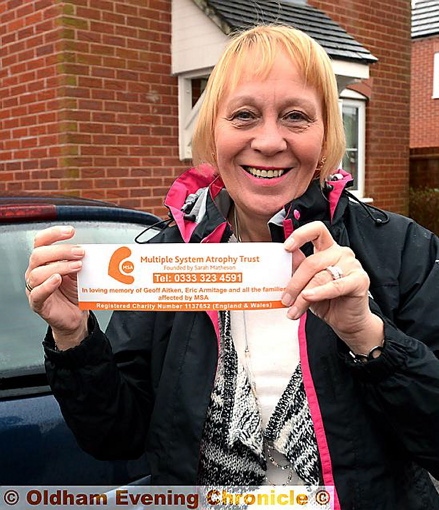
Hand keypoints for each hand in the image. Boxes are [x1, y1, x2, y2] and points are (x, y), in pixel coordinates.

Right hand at [25, 226, 88, 349]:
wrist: (75, 316)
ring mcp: (35, 287)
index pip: (41, 242)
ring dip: (59, 266)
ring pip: (37, 273)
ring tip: (76, 266)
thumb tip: (90, 248)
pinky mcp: (38, 303)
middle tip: (80, 252)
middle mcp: (36, 272)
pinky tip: (57, 279)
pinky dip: (47, 285)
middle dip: (61, 251)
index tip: (70, 231)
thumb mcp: (79, 272)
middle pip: (39, 255)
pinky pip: (37, 293)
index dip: (53, 234)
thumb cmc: (74, 293)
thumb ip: (79, 259)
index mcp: (44, 261)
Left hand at [282, 221, 383, 353]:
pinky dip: (320, 292)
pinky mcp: (360, 280)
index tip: (286, 247)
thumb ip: (298, 269)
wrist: (347, 321)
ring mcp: (352, 265)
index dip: (300, 235)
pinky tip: (309, 297)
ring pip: (320, 276)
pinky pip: (336, 286)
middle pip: (312, 262)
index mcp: (327, 249)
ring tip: (294, 308)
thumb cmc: (327, 301)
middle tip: (285, 299)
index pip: (316, 231)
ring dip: (303, 296)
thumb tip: (287, 258)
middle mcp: (340, 253)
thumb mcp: (306, 284)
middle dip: (295, 283)